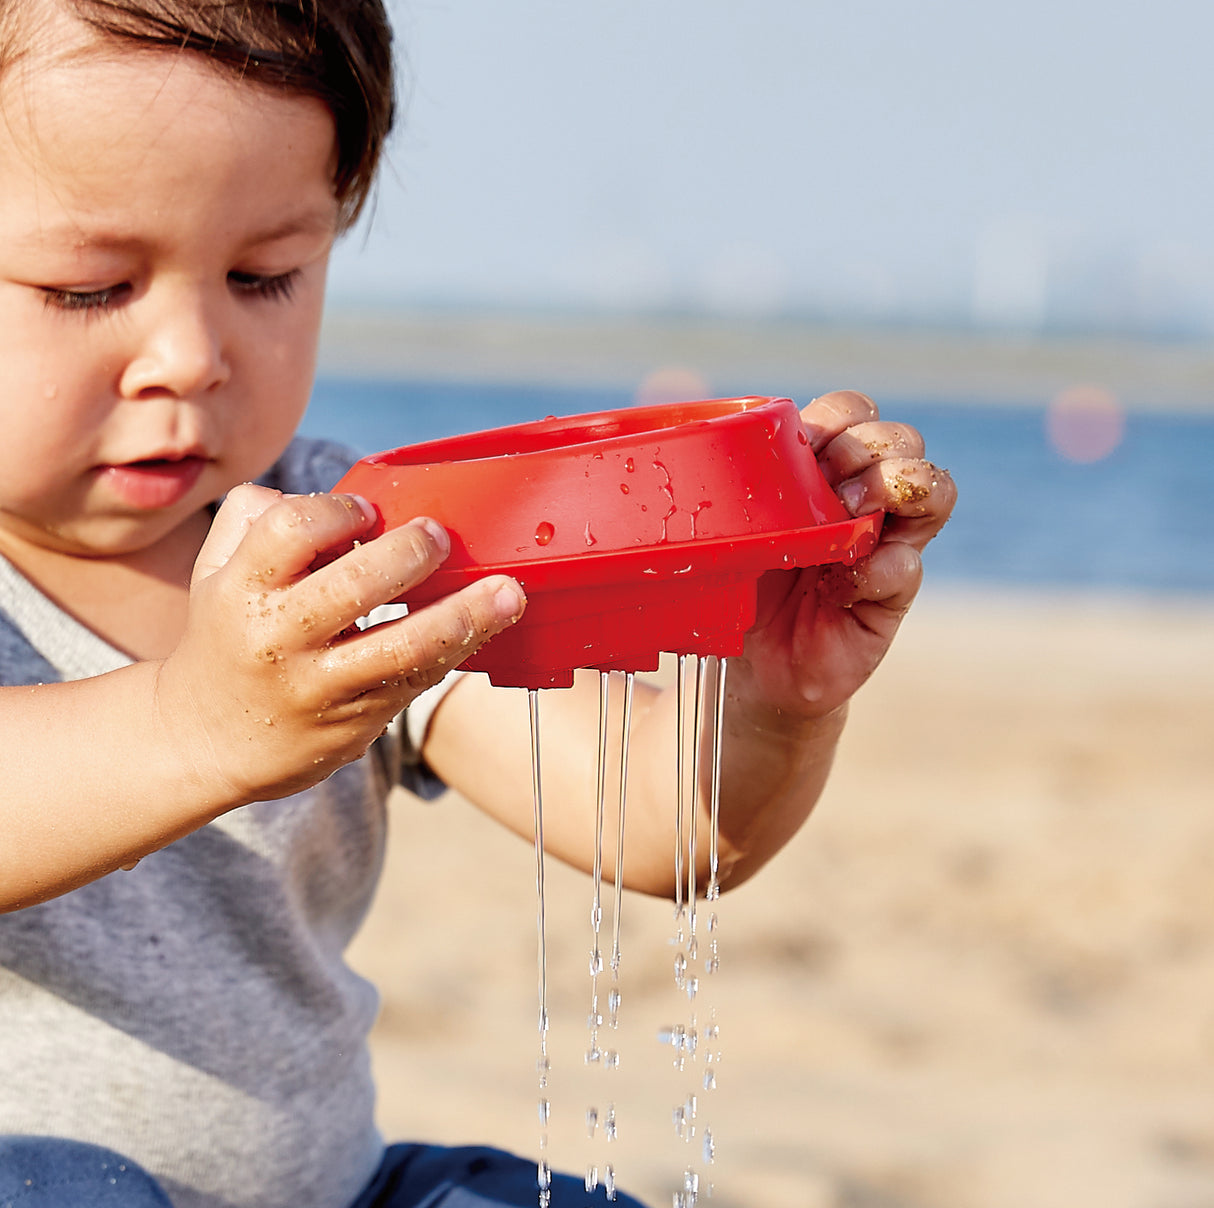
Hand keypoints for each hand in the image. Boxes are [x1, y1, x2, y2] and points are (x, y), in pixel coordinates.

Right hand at [154, 485, 525, 803]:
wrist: (206, 741)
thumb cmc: (226, 637)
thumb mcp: (216, 572)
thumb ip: (256, 519)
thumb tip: (330, 497)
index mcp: (240, 590)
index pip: (291, 531)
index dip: (338, 511)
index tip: (368, 512)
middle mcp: (277, 639)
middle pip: (355, 586)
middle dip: (409, 554)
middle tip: (438, 536)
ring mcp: (320, 686)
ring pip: (402, 647)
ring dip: (465, 615)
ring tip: (507, 591)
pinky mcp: (355, 720)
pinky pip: (416, 679)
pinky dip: (458, 649)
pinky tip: (487, 624)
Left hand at [738, 390, 955, 718]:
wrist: (744, 665)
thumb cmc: (736, 582)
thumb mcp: (727, 523)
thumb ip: (730, 475)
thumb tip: (693, 395)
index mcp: (825, 469)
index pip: (856, 414)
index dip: (840, 418)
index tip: (803, 444)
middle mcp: (865, 500)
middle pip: (904, 441)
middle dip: (867, 448)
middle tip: (828, 481)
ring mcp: (886, 545)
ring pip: (934, 490)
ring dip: (896, 487)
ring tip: (854, 513)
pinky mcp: (890, 600)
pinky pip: (906, 567)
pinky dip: (878, 567)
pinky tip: (843, 582)